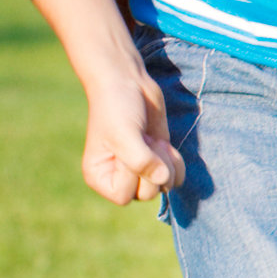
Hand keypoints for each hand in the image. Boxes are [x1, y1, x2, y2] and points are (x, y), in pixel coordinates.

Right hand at [83, 71, 183, 204]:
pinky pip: (176, 177)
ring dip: (166, 162)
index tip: (127, 147)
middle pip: (147, 194)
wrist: (128, 82)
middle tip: (144, 140)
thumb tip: (164, 179)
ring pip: (164, 186)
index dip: (133, 174)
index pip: (124, 196)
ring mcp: (140, 171)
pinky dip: (176, 163)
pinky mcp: (158, 161)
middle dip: (152, 166)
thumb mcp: (124, 135)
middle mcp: (119, 178)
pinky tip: (164, 143)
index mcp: (100, 177)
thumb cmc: (116, 107)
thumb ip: (141, 161)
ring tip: (152, 140)